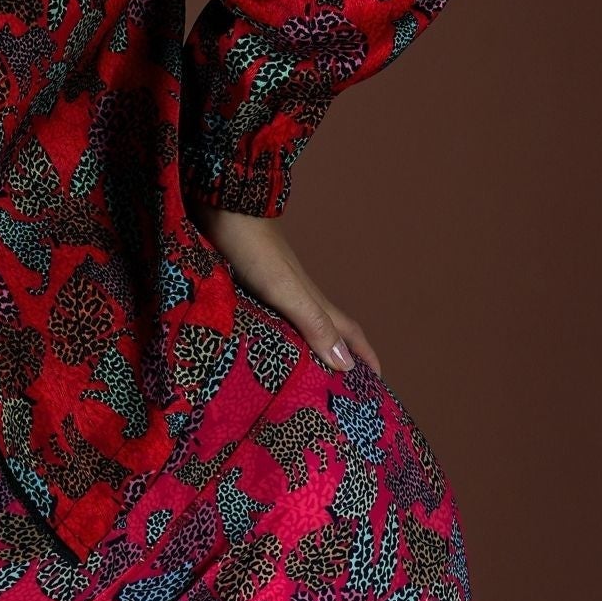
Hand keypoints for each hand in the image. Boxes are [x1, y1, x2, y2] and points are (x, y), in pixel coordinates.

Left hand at [190, 203, 381, 378]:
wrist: (223, 209)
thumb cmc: (255, 249)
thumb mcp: (286, 291)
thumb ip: (314, 323)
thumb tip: (346, 364)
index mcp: (313, 301)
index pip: (349, 333)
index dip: (366, 356)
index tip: (378, 384)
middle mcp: (299, 297)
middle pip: (328, 332)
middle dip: (340, 359)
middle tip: (340, 391)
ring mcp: (275, 291)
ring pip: (300, 327)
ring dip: (307, 351)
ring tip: (302, 379)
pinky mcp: (251, 287)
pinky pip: (274, 320)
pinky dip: (278, 338)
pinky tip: (263, 349)